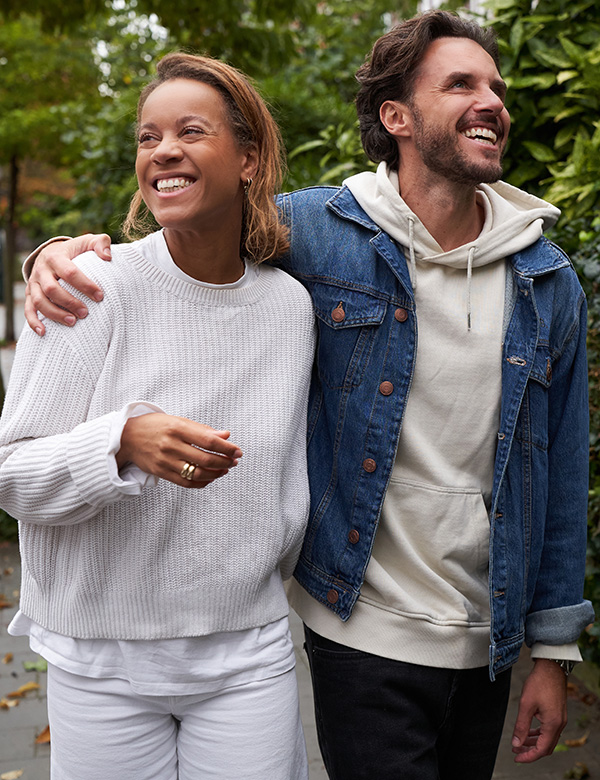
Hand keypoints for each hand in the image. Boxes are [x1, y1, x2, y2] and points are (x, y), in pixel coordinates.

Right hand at [25, 233, 111, 335]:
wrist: (52, 253)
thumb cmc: (75, 251)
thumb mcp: (88, 242)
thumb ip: (101, 243)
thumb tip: (108, 257)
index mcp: (56, 257)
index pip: (70, 272)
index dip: (85, 285)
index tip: (100, 296)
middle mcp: (42, 270)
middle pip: (52, 289)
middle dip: (69, 302)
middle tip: (86, 313)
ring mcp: (34, 283)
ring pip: (39, 301)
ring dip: (55, 314)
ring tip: (73, 322)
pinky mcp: (31, 294)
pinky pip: (28, 310)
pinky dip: (34, 322)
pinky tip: (44, 332)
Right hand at [117, 413, 242, 488]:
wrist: (126, 437)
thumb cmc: (155, 426)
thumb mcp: (178, 420)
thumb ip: (201, 429)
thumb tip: (225, 435)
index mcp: (177, 428)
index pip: (209, 440)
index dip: (227, 447)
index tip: (237, 451)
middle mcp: (171, 445)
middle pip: (205, 459)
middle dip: (225, 462)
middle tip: (234, 461)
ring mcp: (165, 461)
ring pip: (197, 473)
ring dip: (216, 473)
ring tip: (224, 470)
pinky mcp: (161, 473)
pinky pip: (185, 482)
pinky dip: (201, 482)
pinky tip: (210, 478)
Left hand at [511, 658, 566, 762]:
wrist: (551, 668)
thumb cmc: (539, 683)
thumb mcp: (526, 704)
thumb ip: (521, 726)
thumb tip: (516, 742)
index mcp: (552, 724)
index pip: (541, 749)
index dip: (528, 756)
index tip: (516, 757)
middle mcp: (559, 724)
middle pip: (546, 747)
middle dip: (530, 750)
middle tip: (516, 750)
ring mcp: (560, 719)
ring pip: (547, 739)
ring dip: (534, 742)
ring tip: (519, 742)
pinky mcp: (558, 714)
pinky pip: (548, 730)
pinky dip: (538, 734)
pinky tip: (528, 731)